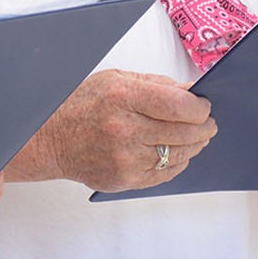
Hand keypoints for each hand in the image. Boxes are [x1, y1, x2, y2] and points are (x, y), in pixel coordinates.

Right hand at [23, 70, 216, 191]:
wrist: (50, 139)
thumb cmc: (82, 105)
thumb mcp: (116, 80)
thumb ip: (157, 85)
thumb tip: (194, 92)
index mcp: (124, 97)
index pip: (182, 106)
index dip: (201, 108)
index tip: (203, 106)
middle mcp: (125, 129)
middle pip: (186, 132)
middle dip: (204, 127)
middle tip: (207, 123)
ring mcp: (126, 158)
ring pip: (180, 154)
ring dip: (194, 145)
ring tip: (194, 137)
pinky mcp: (126, 179)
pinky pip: (166, 173)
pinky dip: (177, 162)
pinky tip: (174, 152)